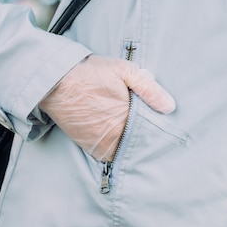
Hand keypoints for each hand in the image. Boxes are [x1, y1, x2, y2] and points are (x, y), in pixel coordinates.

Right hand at [39, 55, 175, 161]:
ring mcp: (100, 144)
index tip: (169, 133)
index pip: (151, 135)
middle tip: (159, 141)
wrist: (55, 81)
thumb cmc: (91, 73)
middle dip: (147, 142)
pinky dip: (116, 150)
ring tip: (140, 139)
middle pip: (139, 146)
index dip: (159, 133)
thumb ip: (149, 89)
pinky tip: (123, 140)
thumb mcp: (125, 71)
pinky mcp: (89, 146)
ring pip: (124, 152)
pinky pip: (109, 155)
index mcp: (126, 120)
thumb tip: (170, 107)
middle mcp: (113, 137)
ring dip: (131, 147)